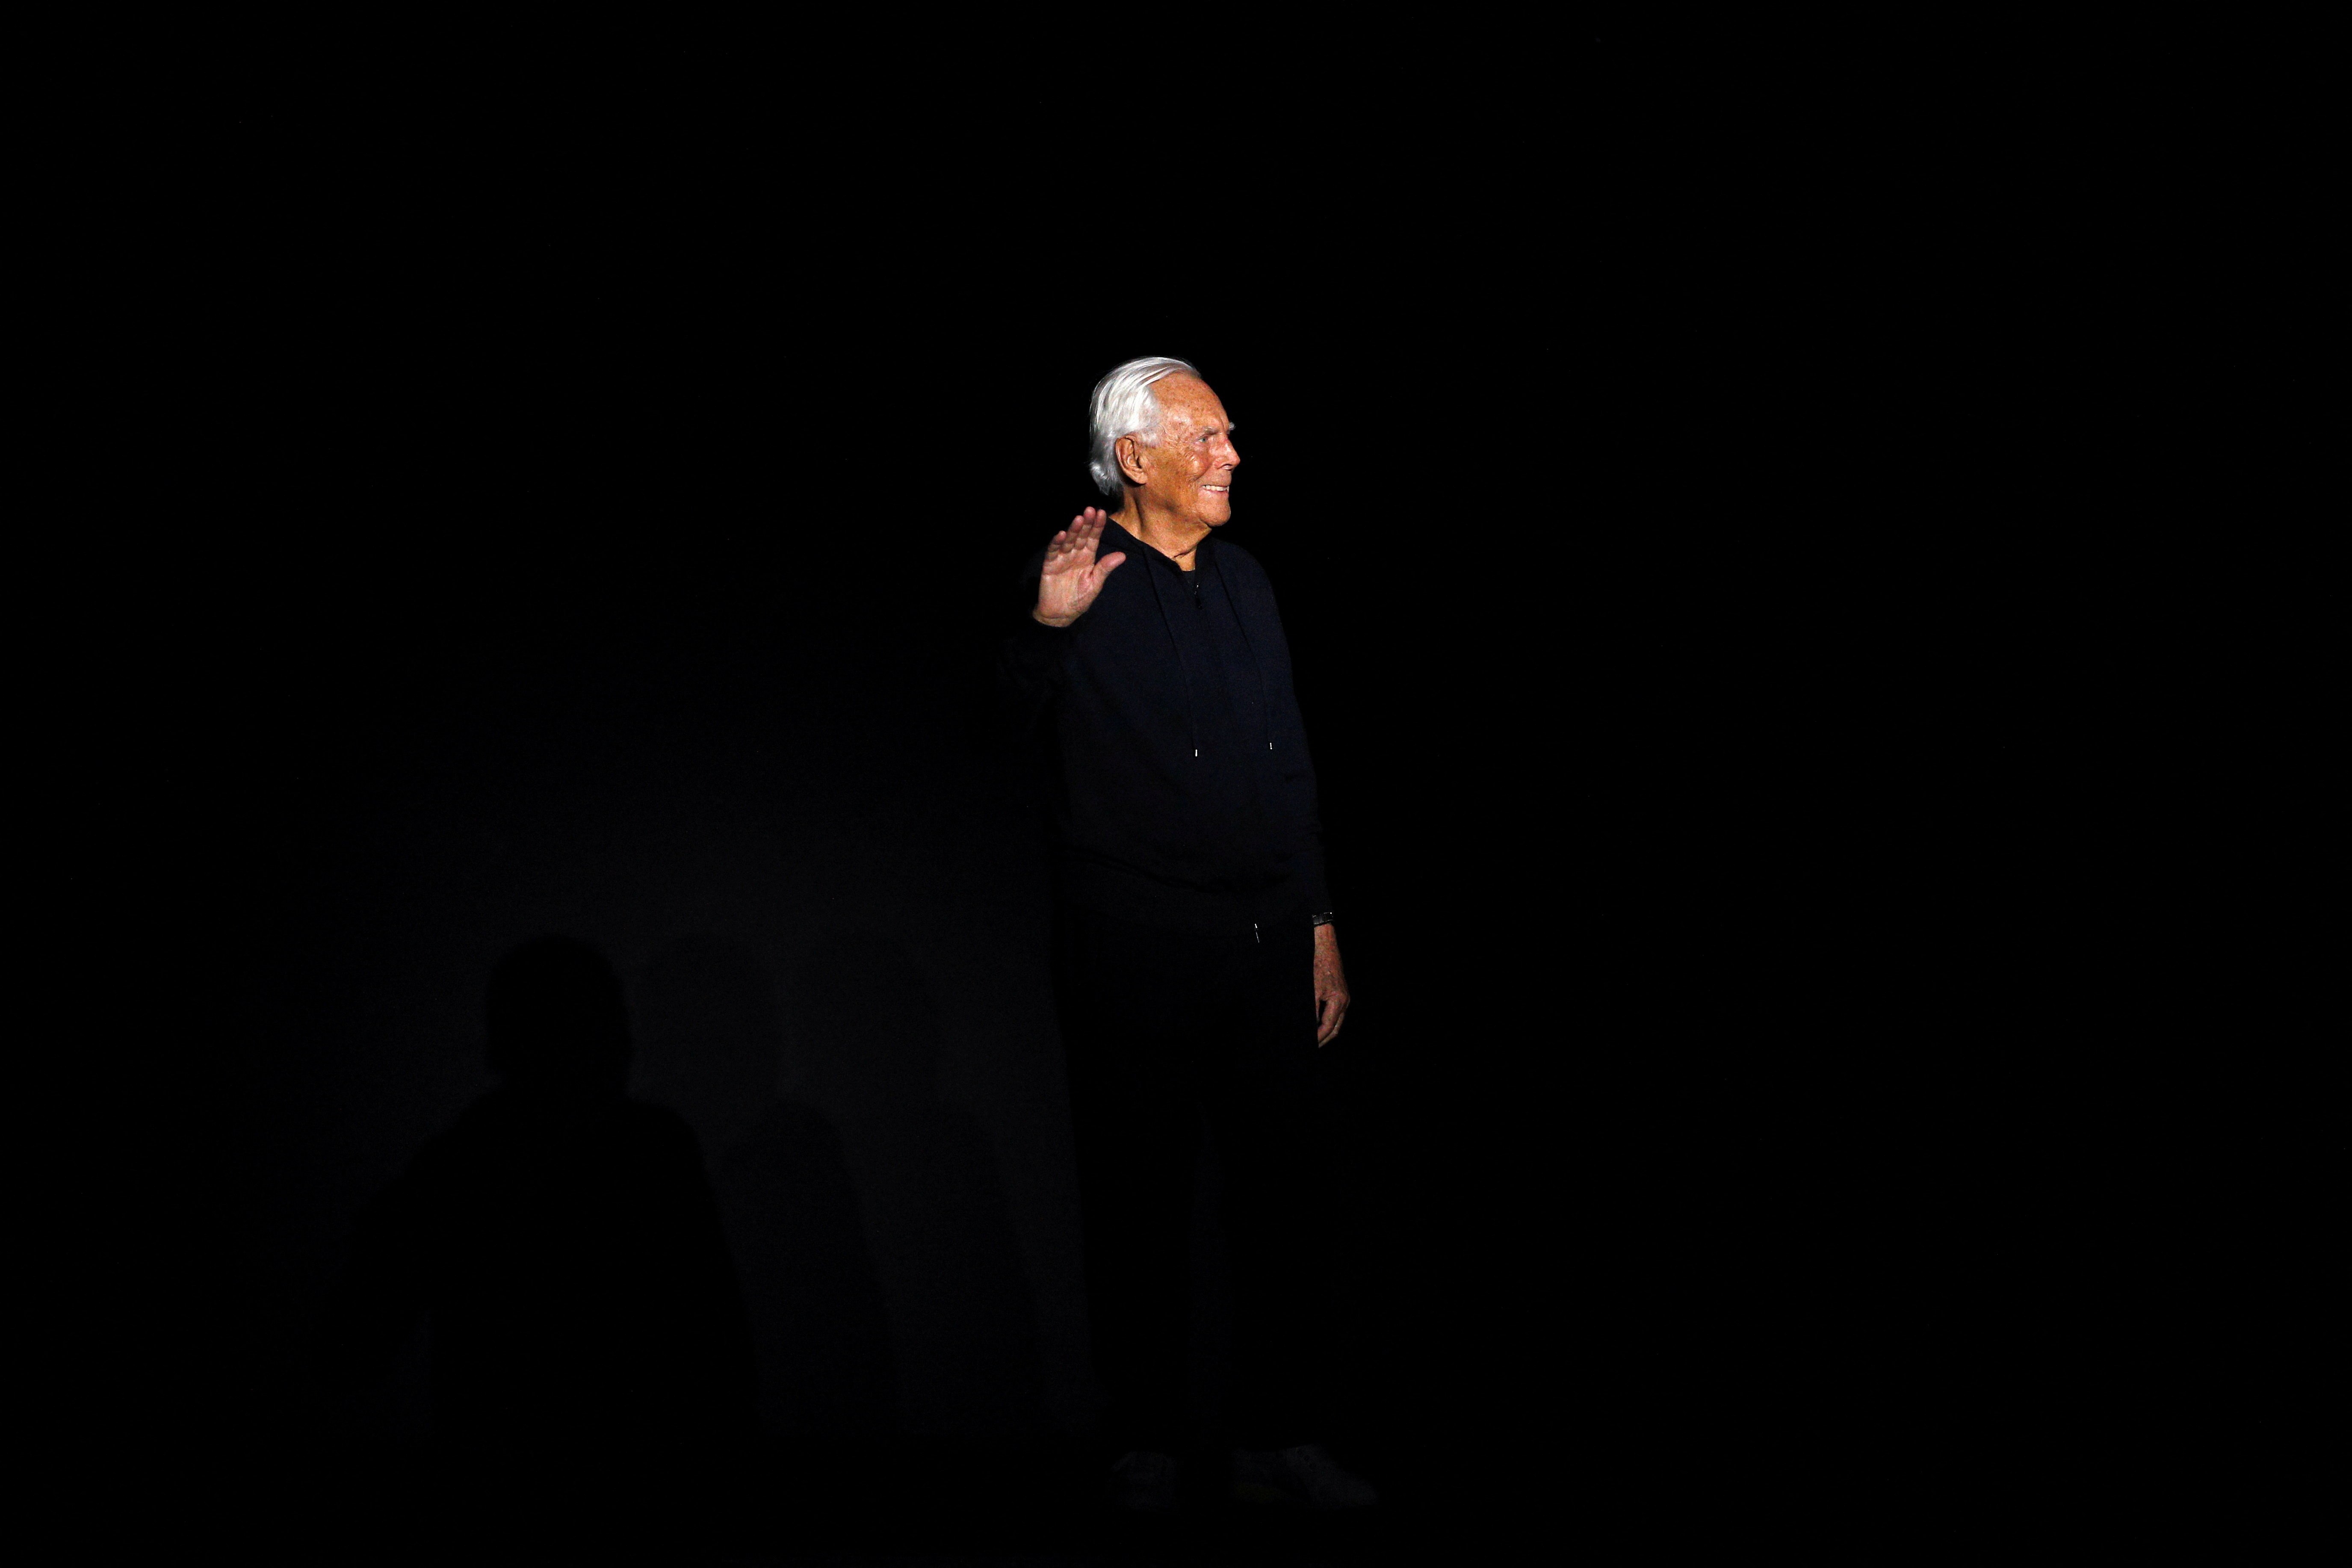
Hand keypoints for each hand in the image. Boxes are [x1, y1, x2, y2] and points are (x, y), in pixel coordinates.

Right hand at [1034, 507, 1127, 625]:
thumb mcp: (1095, 584)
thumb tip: (1123, 555)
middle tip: (1090, 510)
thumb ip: (1105, 569)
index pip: (1093, 538)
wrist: (1061, 615)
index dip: (1097, 526)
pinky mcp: (1050, 565)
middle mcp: (1075, 555)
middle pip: (1081, 536)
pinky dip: (1056, 543)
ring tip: (1078, 519)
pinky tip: (1061, 534)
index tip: (1101, 513)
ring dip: (1073, 530)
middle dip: (1086, 523)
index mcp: (1088, 557)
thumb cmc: (1079, 599)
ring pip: (1068, 541)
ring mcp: (1062, 558)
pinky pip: (1053, 551)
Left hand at [1313, 924, 1349, 1046]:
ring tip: (1314, 1038)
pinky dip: (1327, 1021)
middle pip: (1336, 1028)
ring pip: (1337, 1021)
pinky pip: (1335, 1013)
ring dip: (1326, 1031)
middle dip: (1324, 1039)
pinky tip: (1317, 1023)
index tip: (1309, 1044)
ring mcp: (1344, 997)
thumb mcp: (1312, 990)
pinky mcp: (1340, 992)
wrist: (1324, 946)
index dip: (1318, 1038)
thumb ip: (1312, 1010)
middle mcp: (1344, 1001)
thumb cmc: (1318, 965)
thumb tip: (1309, 1026)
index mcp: (1339, 1001)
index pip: (1328, 1027)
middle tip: (1312, 1046)